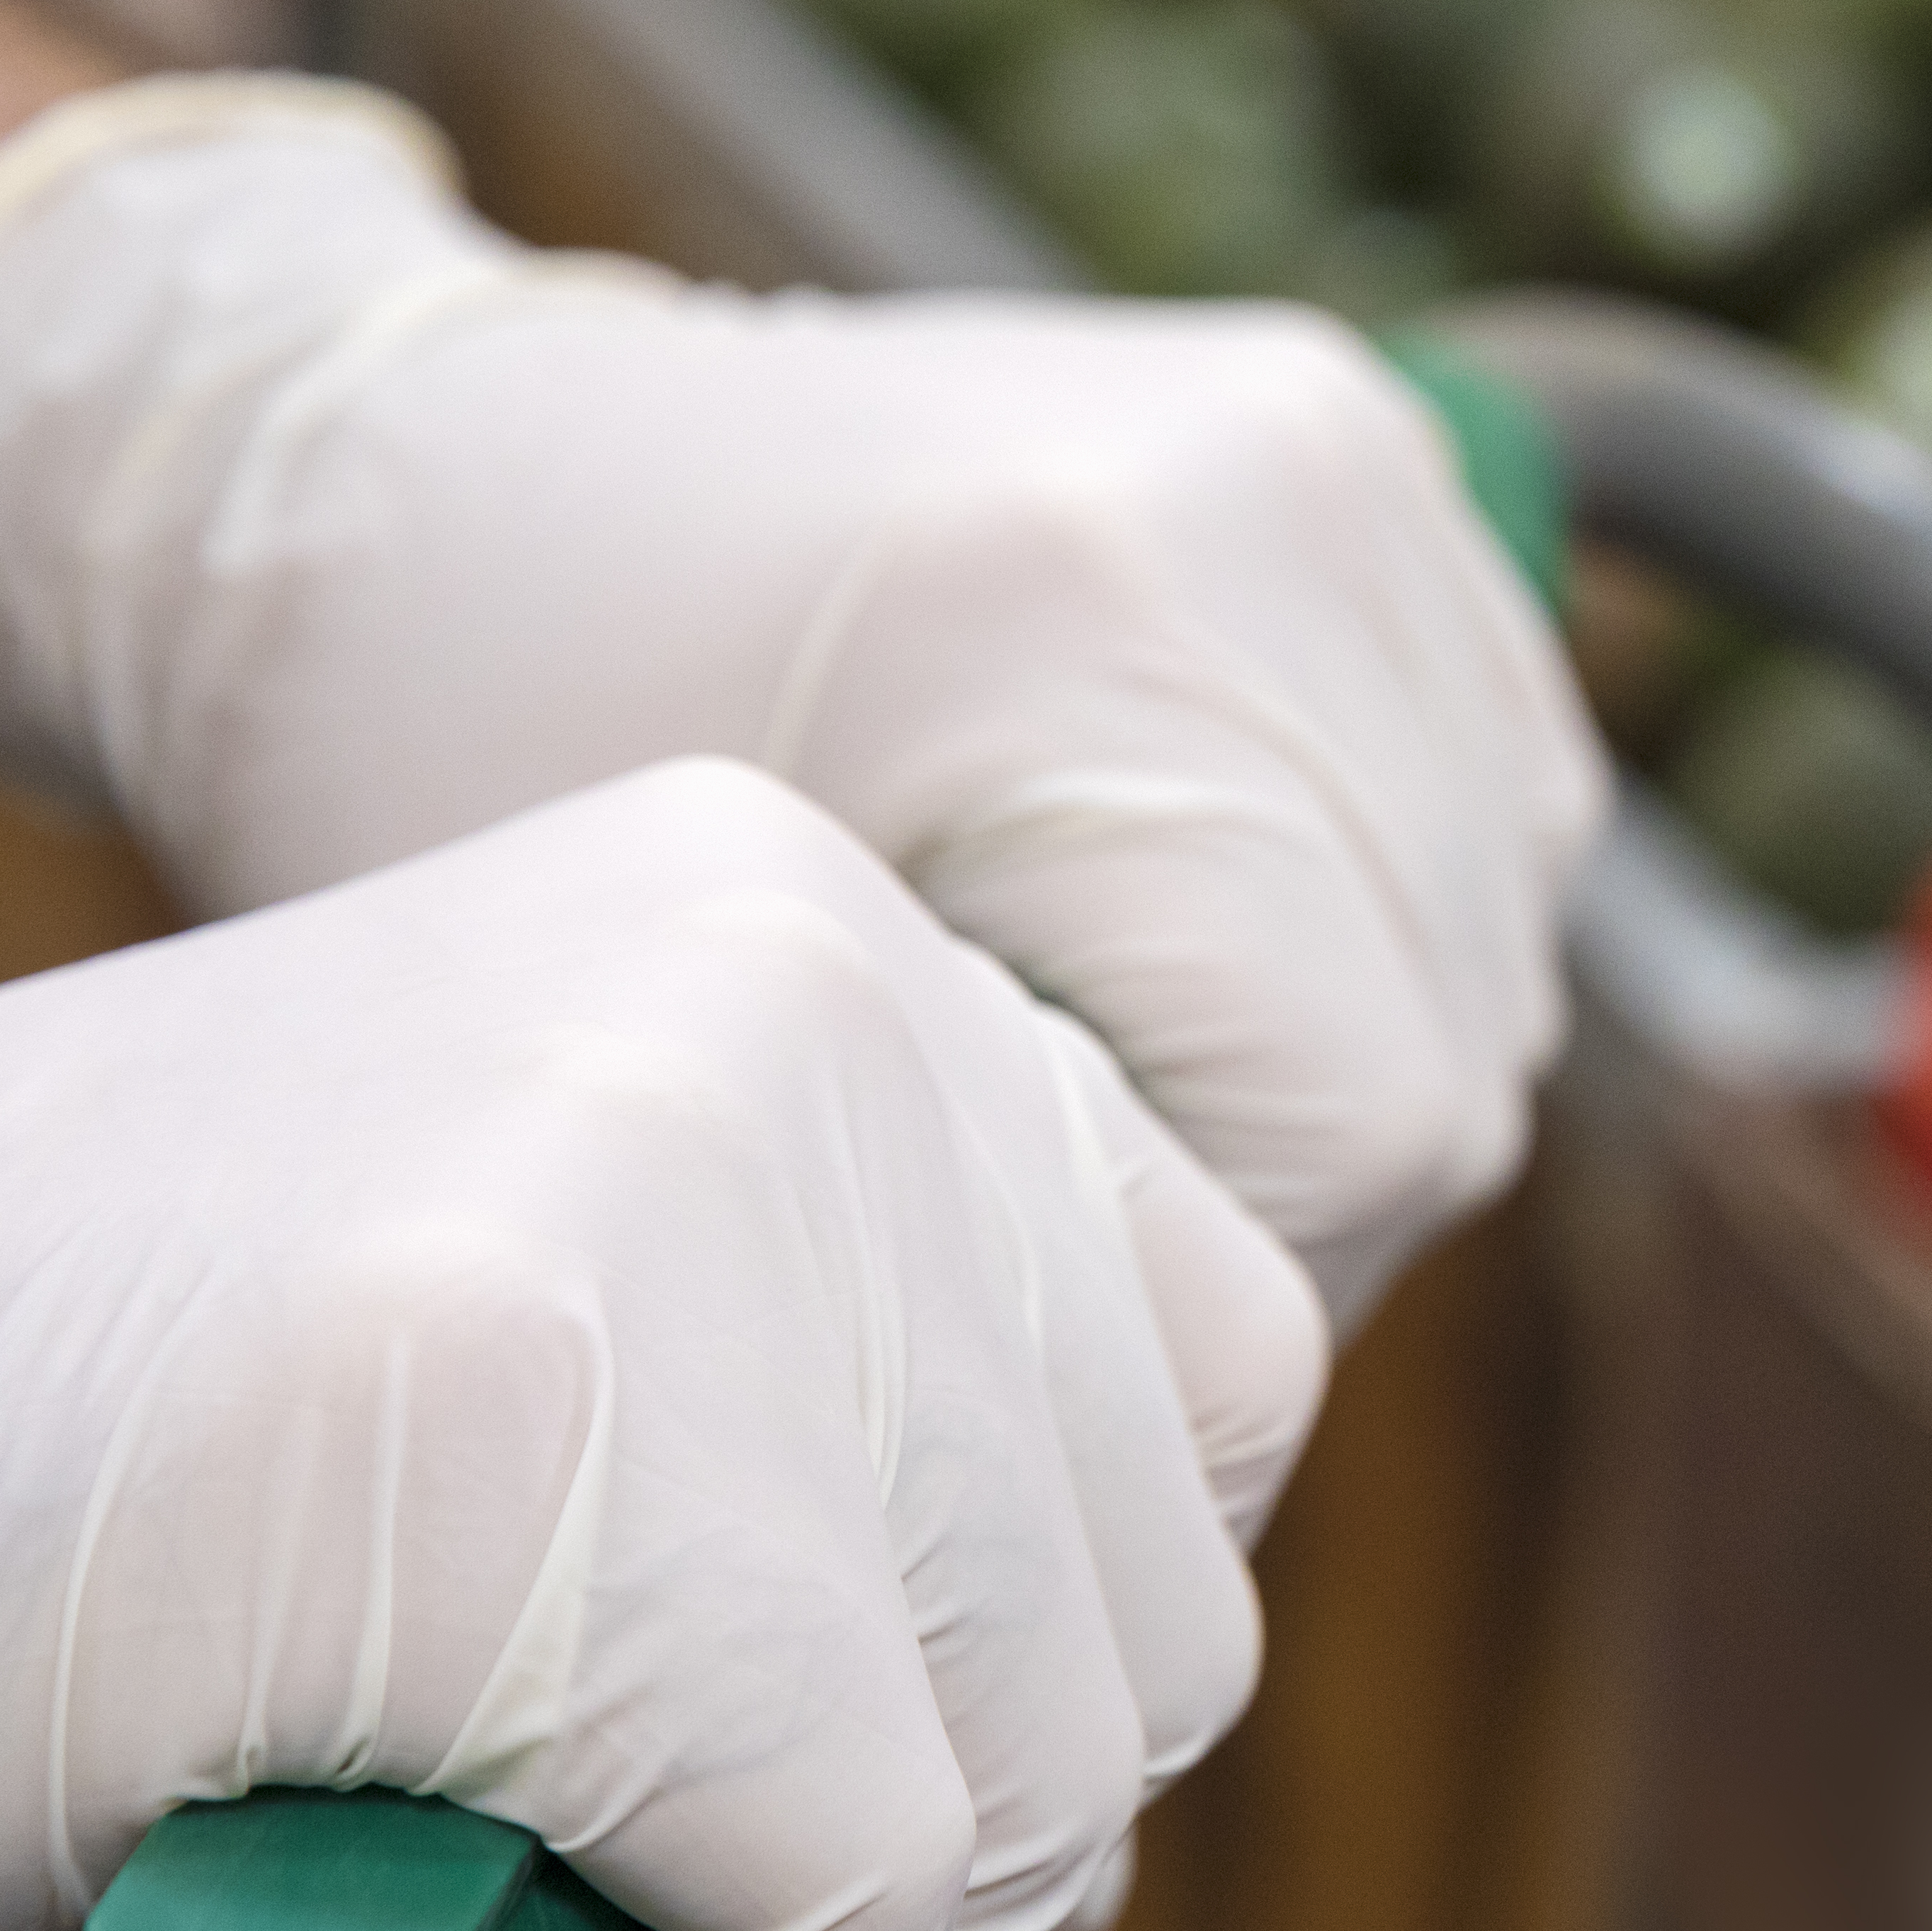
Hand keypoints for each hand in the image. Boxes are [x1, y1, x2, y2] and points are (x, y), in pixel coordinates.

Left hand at [0, 80, 1605, 1315]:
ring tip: (1143, 1079)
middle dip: (1308, 1189)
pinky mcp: (1346, 427)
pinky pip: (1502, 762)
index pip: (1361, 1108)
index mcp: (1067, 623)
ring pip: (1507, 906)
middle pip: (1458, 1018)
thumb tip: (1194, 1503)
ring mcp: (1320, 450)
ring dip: (1366, 1042)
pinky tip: (1216, 926)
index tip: (1070, 1356)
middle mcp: (1249, 501)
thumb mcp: (700, 1063)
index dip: (1244, 1289)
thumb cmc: (475, 782)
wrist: (424, 463)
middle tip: (1096, 1249)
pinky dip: (1401, 892)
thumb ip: (982, 1253)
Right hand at [0, 761, 1322, 1930]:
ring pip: (1046, 1773)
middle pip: (1147, 1598)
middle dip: (928, 1865)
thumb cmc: (43, 1495)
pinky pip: (857, 1912)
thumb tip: (1142, 1636)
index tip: (812, 1792)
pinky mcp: (551, 1455)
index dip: (1032, 1655)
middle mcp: (803, 996)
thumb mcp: (548, 1308)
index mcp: (793, 926)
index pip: (1201, 1367)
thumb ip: (845, 1381)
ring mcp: (690, 1191)